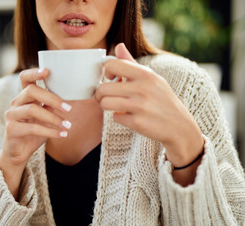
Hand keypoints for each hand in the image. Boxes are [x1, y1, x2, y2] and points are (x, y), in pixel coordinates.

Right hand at [0, 68, 71, 197]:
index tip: (48, 71)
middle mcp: (16, 103)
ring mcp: (12, 115)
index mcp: (24, 96)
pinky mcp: (11, 129)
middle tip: (69, 109)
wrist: (18, 152)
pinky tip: (62, 135)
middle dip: (52, 98)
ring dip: (53, 118)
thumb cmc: (34, 132)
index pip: (24, 78)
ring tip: (68, 125)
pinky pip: (32, 128)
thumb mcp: (46, 117)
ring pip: (32, 109)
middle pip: (31, 91)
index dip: (34, 72)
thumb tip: (71, 100)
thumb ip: (53, 107)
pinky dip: (49, 131)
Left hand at [95, 43, 203, 168]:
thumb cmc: (161, 99)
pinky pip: (115, 117)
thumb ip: (131, 62)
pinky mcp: (138, 122)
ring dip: (106, 106)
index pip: (111, 64)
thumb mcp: (151, 78)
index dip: (106, 72)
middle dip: (100, 94)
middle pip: (102, 88)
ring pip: (104, 103)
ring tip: (114, 106)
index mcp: (145, 74)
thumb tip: (118, 46)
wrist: (179, 125)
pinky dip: (120, 118)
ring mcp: (140, 106)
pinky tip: (130, 116)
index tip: (111, 79)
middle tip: (106, 97)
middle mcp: (142, 88)